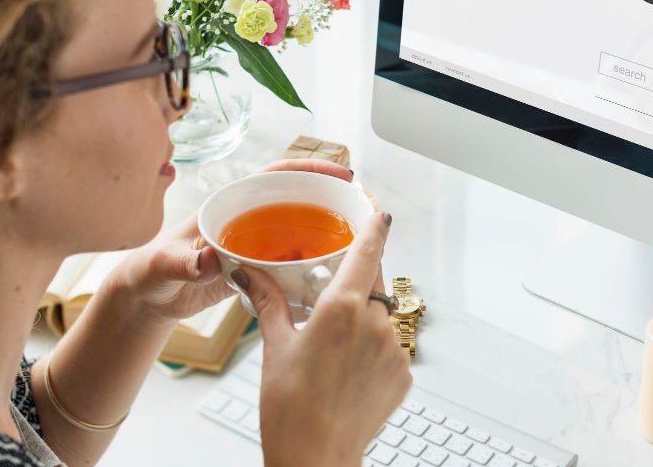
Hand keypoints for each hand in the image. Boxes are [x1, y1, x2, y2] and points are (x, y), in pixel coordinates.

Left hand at [110, 159, 354, 322]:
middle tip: (364, 208)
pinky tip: (332, 275)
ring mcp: (255, 244)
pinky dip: (313, 266)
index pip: (276, 176)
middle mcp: (248, 218)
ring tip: (360, 240)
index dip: (310, 170)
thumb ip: (185, 261)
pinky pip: (292, 262)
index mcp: (229, 204)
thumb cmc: (150, 273)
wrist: (147, 299)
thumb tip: (209, 258)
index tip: (341, 173)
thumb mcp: (164, 265)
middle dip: (331, 199)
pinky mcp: (257, 270)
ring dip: (327, 233)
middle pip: (297, 200)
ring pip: (299, 231)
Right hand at [234, 211, 410, 466]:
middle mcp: (375, 323)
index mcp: (343, 308)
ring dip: (364, 319)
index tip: (379, 211)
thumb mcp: (275, 346)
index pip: (368, 250)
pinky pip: (390, 346)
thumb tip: (249, 274)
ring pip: (382, 316)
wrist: (315, 458)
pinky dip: (372, 349)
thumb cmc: (290, 408)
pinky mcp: (403, 374)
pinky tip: (347, 370)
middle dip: (358, 280)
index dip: (375, 226)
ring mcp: (394, 349)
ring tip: (333, 348)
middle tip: (333, 294)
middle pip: (375, 281)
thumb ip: (268, 302)